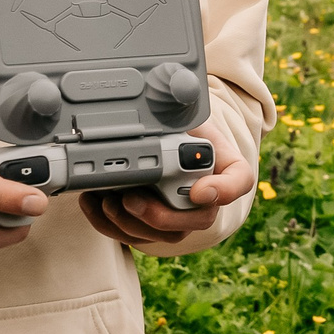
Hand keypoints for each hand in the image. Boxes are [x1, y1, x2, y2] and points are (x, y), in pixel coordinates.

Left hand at [81, 120, 253, 247]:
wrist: (162, 140)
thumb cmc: (177, 127)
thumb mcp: (181, 113)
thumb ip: (180, 112)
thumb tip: (167, 95)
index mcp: (223, 164)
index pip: (239, 180)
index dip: (223, 190)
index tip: (199, 190)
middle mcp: (210, 197)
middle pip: (199, 219)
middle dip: (161, 215)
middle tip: (130, 199)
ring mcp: (185, 216)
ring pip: (166, 236)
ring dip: (131, 224)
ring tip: (107, 201)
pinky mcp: (156, 228)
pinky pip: (138, 238)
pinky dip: (111, 226)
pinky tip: (94, 204)